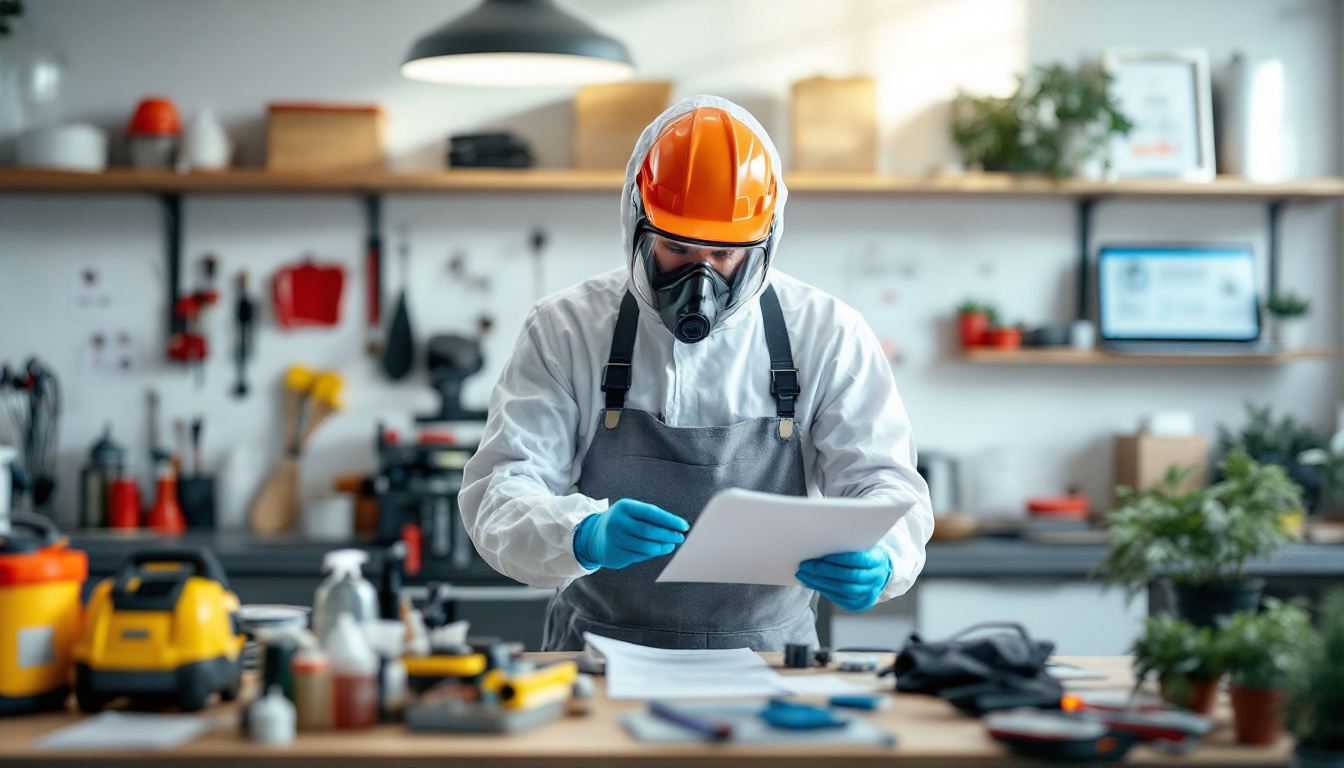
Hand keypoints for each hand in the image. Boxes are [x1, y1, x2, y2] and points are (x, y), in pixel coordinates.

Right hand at [574, 499, 688, 569]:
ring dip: (662, 547)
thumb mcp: (631, 511)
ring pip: (645, 546)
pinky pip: (640, 555)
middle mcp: (618, 523)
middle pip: (649, 531)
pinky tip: (659, 550)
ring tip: (671, 545)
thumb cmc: (621, 521)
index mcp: (625, 507)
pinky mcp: (617, 555)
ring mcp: (616, 540)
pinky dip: (652, 553)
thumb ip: (651, 517)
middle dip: (668, 535)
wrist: (594, 536)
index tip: (683, 525)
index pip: (652, 513)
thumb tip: (676, 526)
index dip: (670, 520)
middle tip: (680, 537)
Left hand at [796, 547, 890, 612]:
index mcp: (877, 560)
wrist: (880, 574)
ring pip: (842, 589)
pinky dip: (824, 590)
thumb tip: (821, 543)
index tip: (821, 556)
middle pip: (848, 576)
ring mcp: (868, 593)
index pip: (858, 559)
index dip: (839, 558)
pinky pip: (839, 598)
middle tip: (805, 565)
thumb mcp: (863, 546)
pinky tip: (812, 583)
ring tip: (803, 575)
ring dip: (819, 582)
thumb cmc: (865, 555)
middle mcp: (875, 578)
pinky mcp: (859, 603)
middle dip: (824, 571)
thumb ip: (848, 545)